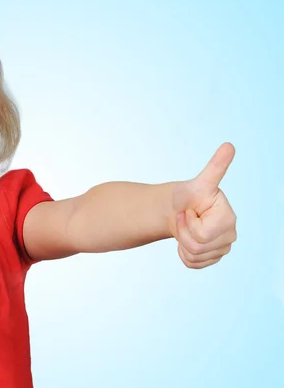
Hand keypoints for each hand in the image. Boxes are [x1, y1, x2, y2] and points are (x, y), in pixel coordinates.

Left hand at [169, 143, 237, 268]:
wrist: (178, 209)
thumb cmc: (187, 195)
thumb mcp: (198, 182)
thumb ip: (215, 167)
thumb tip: (229, 145)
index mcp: (228, 217)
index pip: (201, 235)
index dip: (187, 222)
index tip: (189, 210)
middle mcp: (231, 234)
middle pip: (197, 247)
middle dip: (182, 232)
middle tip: (184, 218)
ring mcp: (223, 247)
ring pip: (194, 256)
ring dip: (182, 242)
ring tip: (185, 227)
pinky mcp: (214, 257)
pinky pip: (193, 264)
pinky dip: (183, 254)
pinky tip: (186, 240)